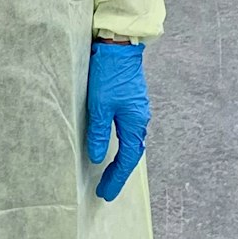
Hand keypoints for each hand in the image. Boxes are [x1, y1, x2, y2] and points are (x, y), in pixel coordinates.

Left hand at [85, 40, 148, 202]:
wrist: (119, 45)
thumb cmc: (109, 73)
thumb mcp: (99, 105)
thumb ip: (98, 132)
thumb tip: (97, 157)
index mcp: (135, 122)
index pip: (126, 159)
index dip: (115, 177)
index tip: (105, 193)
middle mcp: (140, 119)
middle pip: (131, 153)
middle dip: (118, 173)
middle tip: (106, 189)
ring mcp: (136, 110)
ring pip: (129, 142)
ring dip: (119, 160)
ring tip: (108, 174)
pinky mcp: (130, 102)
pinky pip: (126, 131)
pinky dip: (119, 145)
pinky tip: (110, 147)